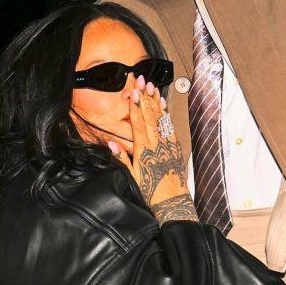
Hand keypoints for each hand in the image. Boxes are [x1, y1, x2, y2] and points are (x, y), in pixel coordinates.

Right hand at [110, 77, 198, 226]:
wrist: (173, 202)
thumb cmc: (151, 192)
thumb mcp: (132, 177)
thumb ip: (122, 159)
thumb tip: (110, 144)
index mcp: (144, 151)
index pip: (138, 123)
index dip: (135, 107)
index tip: (132, 93)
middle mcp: (157, 144)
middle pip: (149, 116)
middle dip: (144, 97)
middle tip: (141, 82)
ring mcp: (168, 144)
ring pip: (160, 118)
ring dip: (155, 101)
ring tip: (151, 87)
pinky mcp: (175, 146)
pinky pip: (169, 126)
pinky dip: (165, 113)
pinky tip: (162, 104)